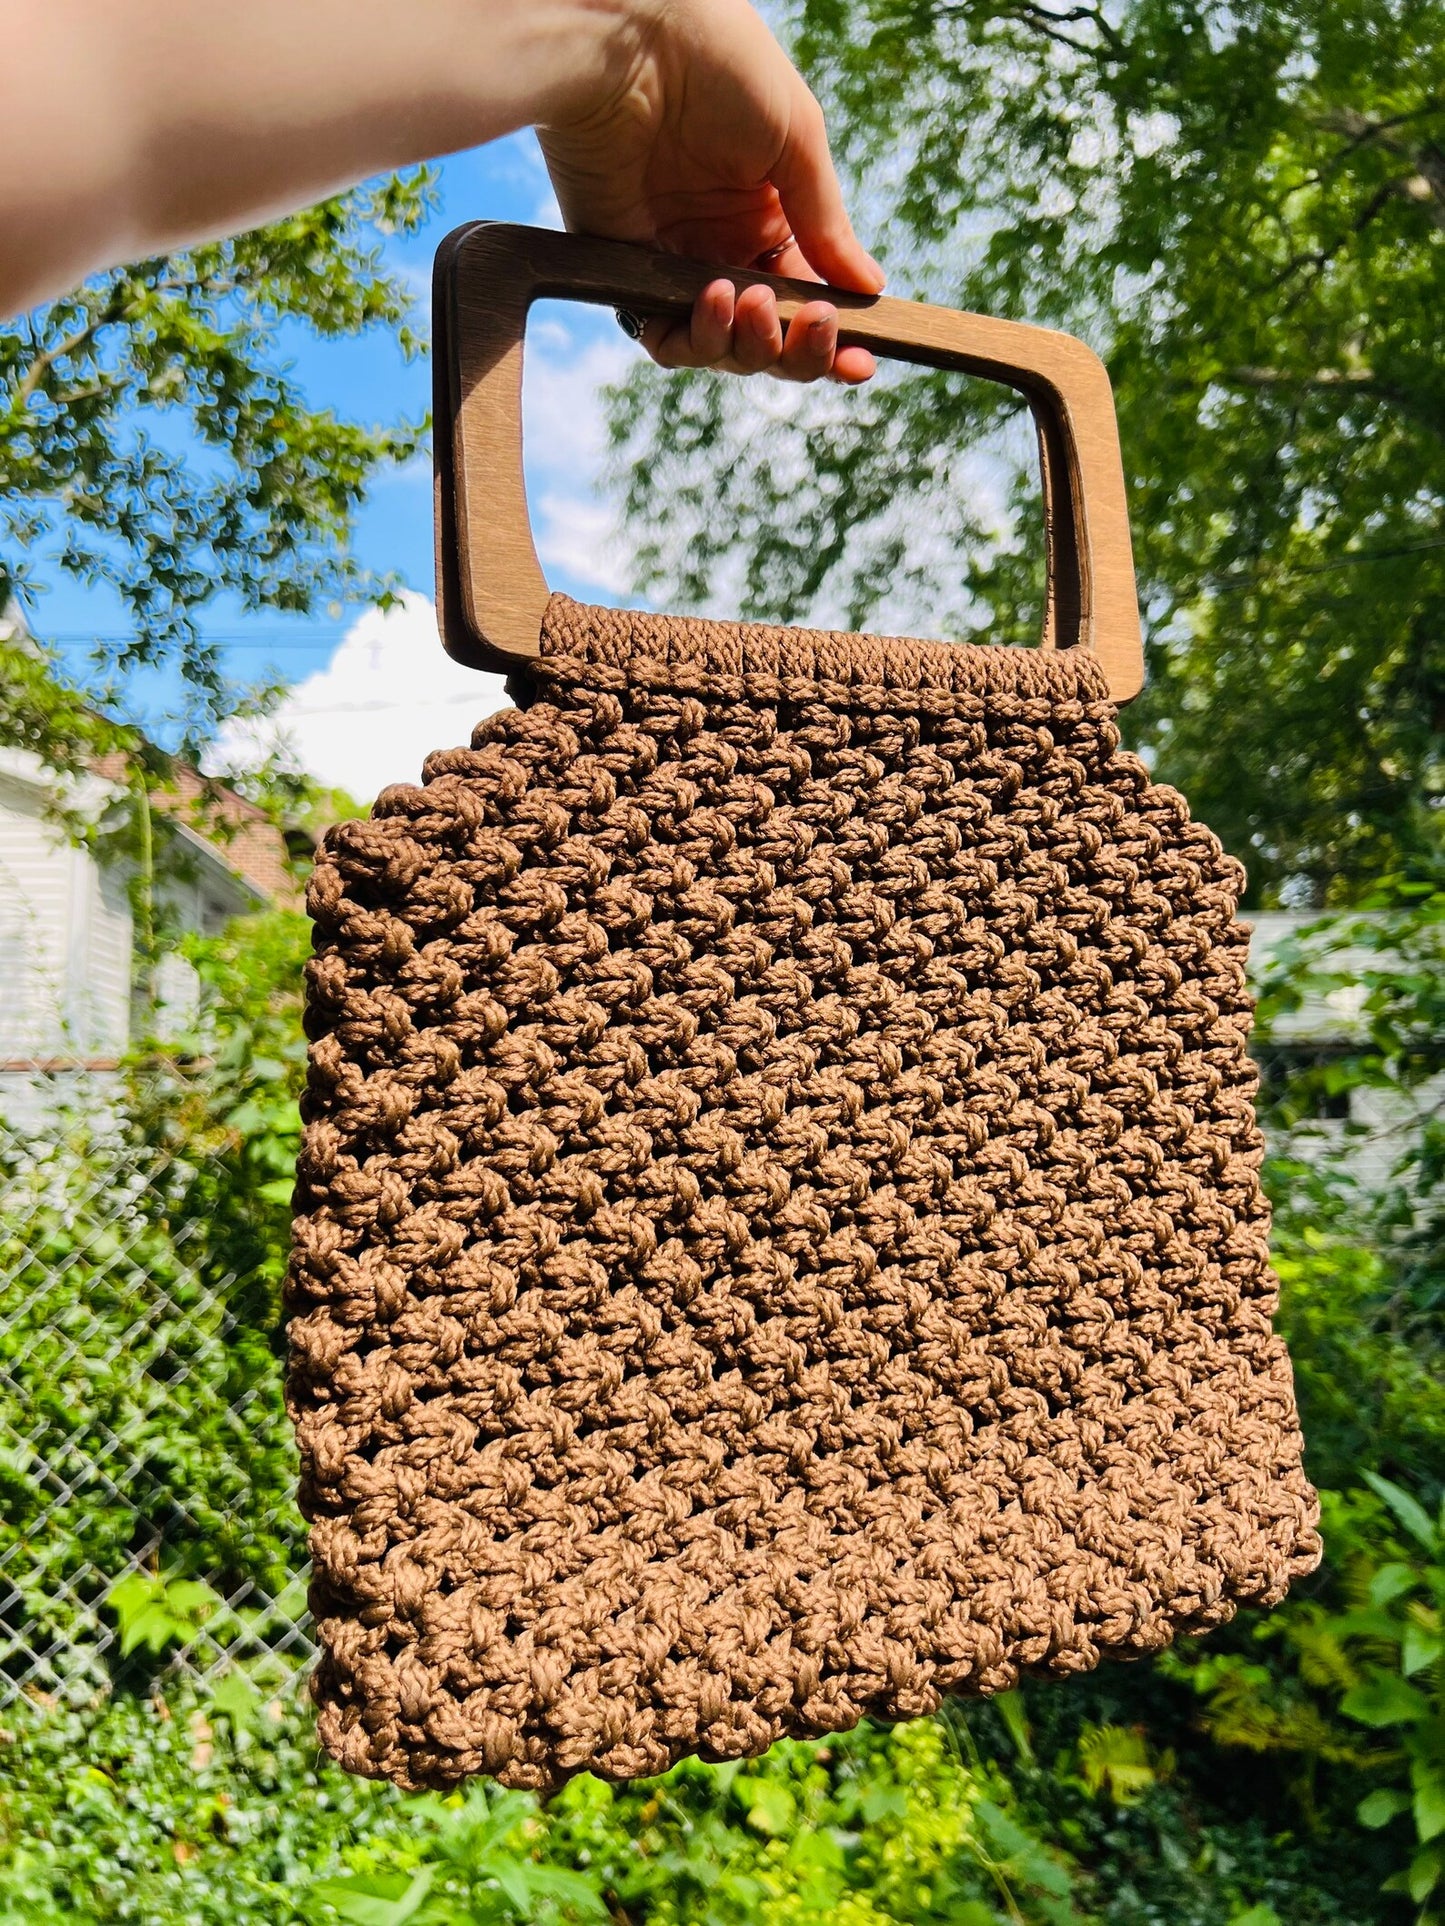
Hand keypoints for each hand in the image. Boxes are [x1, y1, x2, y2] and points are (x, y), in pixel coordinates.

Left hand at [538, 0, 883, 383]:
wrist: (634, 37)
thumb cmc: (722, 64)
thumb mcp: (797, 141)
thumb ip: (827, 225)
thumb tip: (869, 289)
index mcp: (772, 218)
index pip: (807, 299)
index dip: (833, 340)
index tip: (860, 362)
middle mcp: (725, 249)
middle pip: (768, 341)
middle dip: (794, 349)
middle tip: (807, 322)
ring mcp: (676, 263)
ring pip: (720, 349)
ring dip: (746, 345)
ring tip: (747, 299)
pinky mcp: (626, 269)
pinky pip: (662, 335)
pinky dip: (692, 337)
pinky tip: (712, 300)